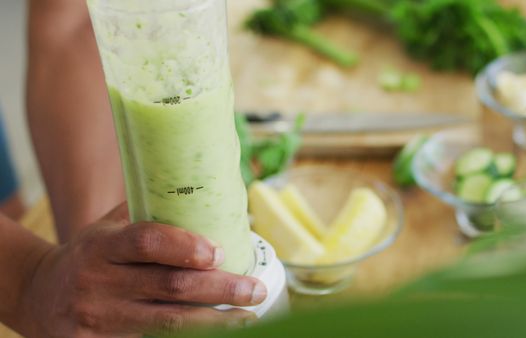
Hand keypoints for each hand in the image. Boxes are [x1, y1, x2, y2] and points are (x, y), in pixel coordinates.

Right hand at [17, 203, 265, 337]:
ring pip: (167, 323)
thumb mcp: (107, 228)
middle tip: (254, 290)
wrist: (40, 296)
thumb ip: (147, 214)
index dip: (186, 246)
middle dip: (220, 289)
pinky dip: (188, 337)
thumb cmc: (89, 254)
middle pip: (169, 287)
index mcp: (102, 245)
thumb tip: (204, 193)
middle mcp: (99, 281)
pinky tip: (214, 332)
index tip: (221, 251)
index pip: (147, 241)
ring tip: (248, 318)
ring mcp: (99, 317)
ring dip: (214, 322)